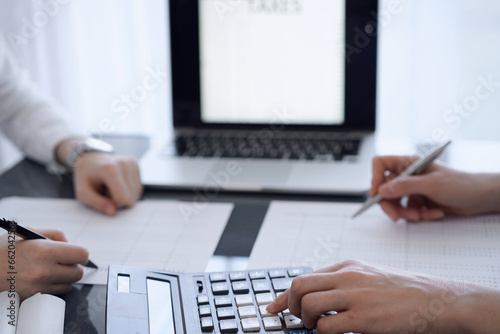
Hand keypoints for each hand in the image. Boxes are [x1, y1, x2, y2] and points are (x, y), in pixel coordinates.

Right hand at [0, 229, 88, 299]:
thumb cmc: (1, 250)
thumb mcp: (26, 232)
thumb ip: (53, 234)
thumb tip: (69, 242)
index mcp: (43, 251)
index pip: (81, 254)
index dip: (80, 253)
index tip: (76, 253)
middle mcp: (42, 271)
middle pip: (77, 273)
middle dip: (72, 266)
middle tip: (62, 261)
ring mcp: (37, 288)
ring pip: (68, 286)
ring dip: (63, 278)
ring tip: (48, 269)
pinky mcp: (31, 299)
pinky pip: (53, 295)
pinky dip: (51, 288)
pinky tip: (40, 279)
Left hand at [73, 152, 142, 215]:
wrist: (91, 159)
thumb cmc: (86, 176)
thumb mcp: (83, 192)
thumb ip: (96, 203)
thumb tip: (112, 212)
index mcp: (110, 169)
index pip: (123, 198)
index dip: (113, 204)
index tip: (103, 198)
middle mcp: (125, 164)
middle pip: (130, 199)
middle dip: (118, 201)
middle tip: (106, 191)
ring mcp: (132, 164)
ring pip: (135, 195)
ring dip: (124, 196)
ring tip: (112, 186)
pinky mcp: (136, 166)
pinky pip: (137, 189)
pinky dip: (128, 190)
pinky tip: (119, 183)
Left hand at [266, 260, 499, 333]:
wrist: (437, 299)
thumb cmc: (404, 290)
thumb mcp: (370, 275)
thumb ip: (343, 281)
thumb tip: (317, 295)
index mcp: (348, 266)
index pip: (305, 276)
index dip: (285, 295)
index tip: (274, 307)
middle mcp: (347, 277)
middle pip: (300, 286)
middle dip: (292, 305)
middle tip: (299, 319)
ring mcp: (355, 296)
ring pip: (309, 304)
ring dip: (306, 320)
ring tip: (317, 327)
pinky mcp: (365, 318)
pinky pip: (328, 326)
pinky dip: (322, 333)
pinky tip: (330, 333)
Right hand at [370, 155, 499, 220]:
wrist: (480, 198)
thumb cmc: (461, 184)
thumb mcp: (431, 184)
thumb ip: (405, 186)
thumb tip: (382, 190)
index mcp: (408, 163)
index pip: (381, 164)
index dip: (375, 178)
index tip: (375, 194)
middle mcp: (408, 175)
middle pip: (384, 189)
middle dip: (390, 204)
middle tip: (396, 216)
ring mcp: (413, 189)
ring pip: (395, 203)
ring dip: (406, 212)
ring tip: (421, 215)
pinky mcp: (418, 201)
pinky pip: (408, 211)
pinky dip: (419, 215)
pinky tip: (434, 213)